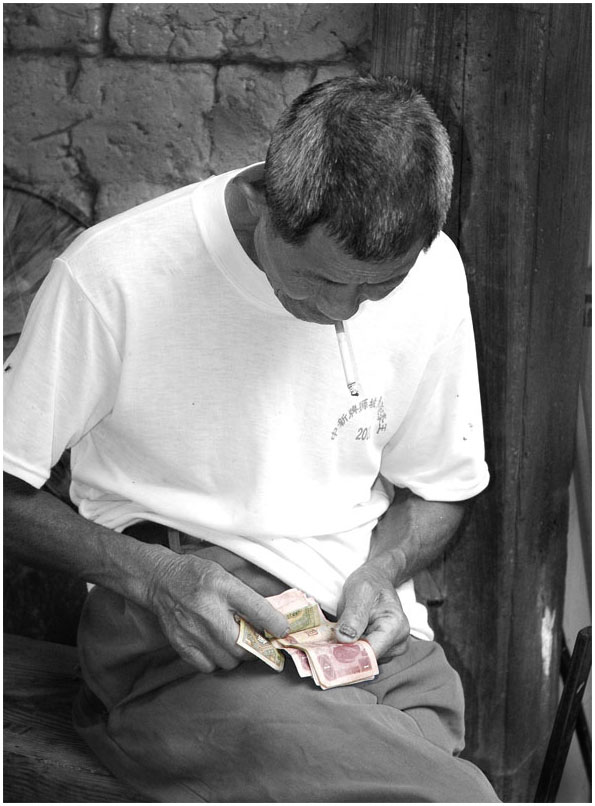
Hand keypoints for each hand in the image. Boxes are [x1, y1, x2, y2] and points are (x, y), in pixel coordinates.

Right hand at [146, 549, 289, 672]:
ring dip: (237, 655)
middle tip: (257, 640)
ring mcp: (193, 630)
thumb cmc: (197, 576)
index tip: (284, 631)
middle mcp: (208, 609)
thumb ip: (246, 597)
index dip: (275, 623)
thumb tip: (272, 620)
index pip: (257, 608)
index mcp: (223, 587)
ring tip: (234, 642)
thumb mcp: (225, 576)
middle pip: (244, 644)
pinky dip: (217, 661)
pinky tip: (216, 647)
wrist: (161, 581)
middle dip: (256, 646)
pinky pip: (209, 666)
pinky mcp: (181, 644)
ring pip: (229, 660)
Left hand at [335, 563, 409, 660]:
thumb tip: (344, 639)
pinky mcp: (384, 652)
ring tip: (338, 634)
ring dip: (347, 651)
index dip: (347, 655)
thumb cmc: (369, 583)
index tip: (326, 652)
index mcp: (395, 627)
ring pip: (364, 661)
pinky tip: (345, 638)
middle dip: (346, 653)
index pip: (370, 653)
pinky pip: (364, 658)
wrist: (377, 580)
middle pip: (367, 660)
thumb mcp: (359, 591)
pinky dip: (351, 650)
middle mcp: (399, 642)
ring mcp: (392, 649)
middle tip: (327, 640)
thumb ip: (353, 614)